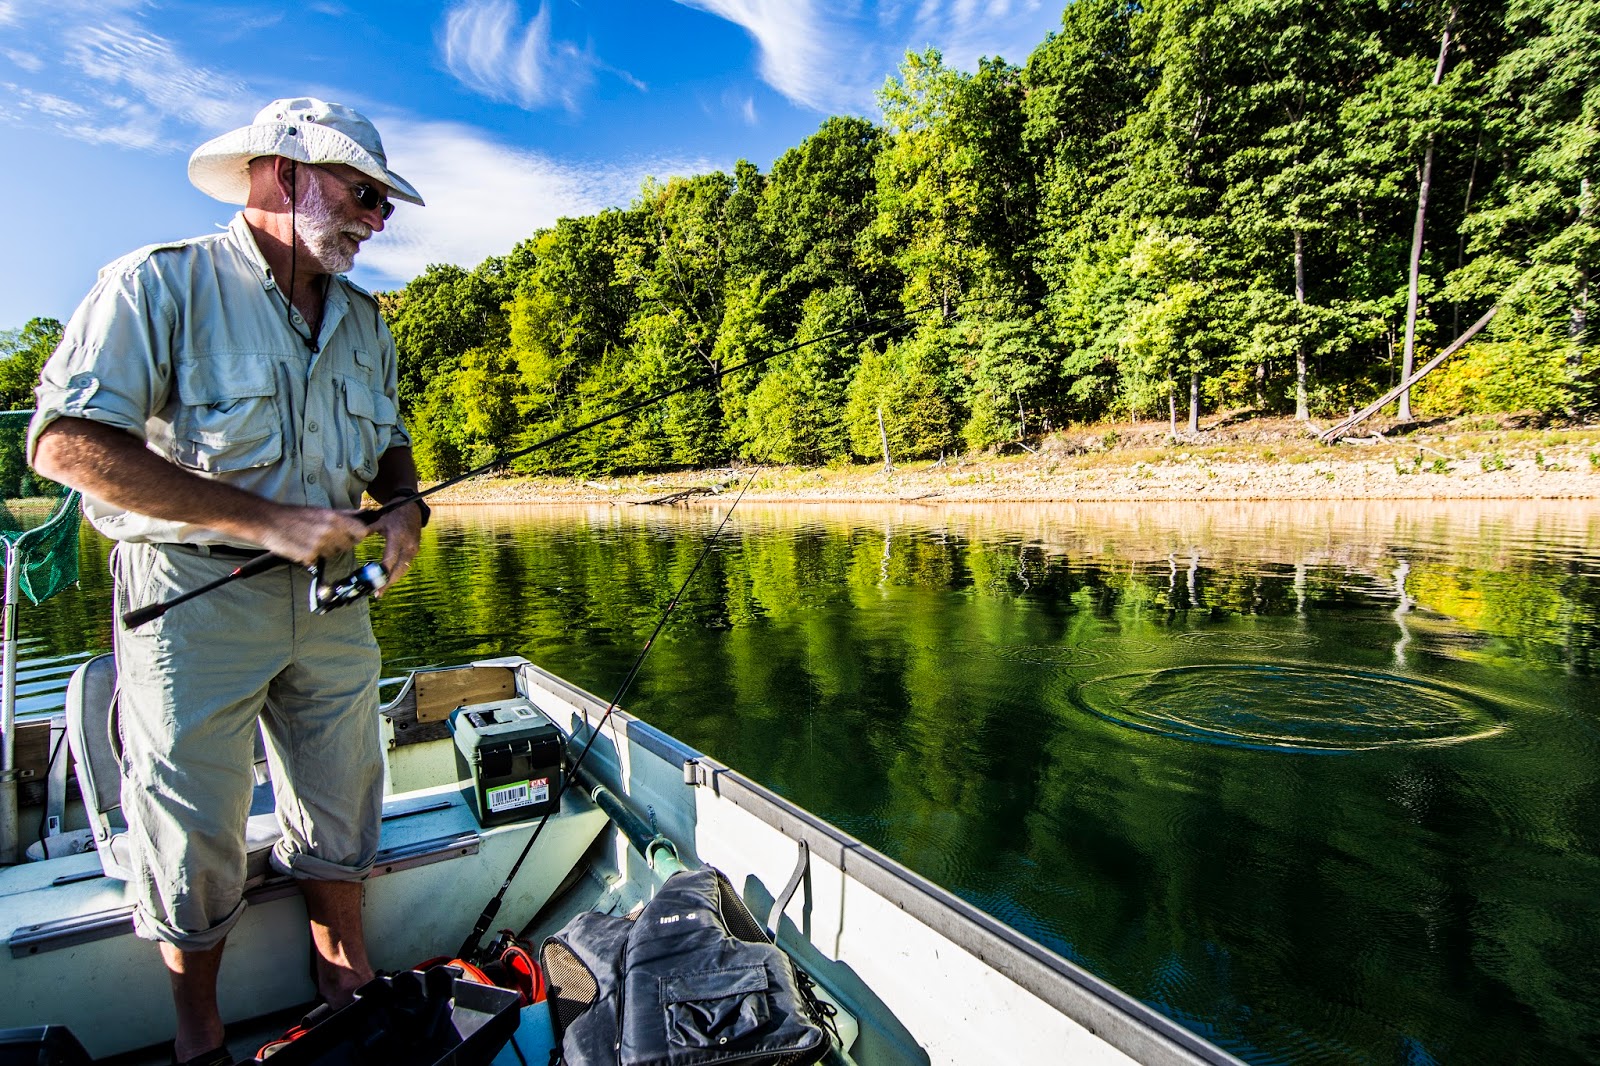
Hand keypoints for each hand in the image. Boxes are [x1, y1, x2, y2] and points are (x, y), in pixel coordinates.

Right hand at [256, 505, 370, 566]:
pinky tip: (302, 547)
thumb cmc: (295, 515)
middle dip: (340, 543)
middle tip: (323, 536)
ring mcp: (319, 545)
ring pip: (333, 554)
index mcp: (334, 518)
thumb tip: (362, 514)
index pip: (361, 532)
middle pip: (348, 545)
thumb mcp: (320, 510)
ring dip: (325, 550)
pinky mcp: (309, 556)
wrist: (269, 522)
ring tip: (310, 540)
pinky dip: (311, 556)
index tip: (352, 535)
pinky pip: (317, 560)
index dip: (357, 534)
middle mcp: (329, 532)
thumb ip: (343, 514)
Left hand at [366, 501, 421, 595]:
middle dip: (388, 583)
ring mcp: (414, 549)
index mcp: (397, 538)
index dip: (382, 574)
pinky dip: (398, 573)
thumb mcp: (378, 520)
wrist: (412, 508)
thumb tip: (350, 539)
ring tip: (382, 589)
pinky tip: (389, 579)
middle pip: (399, 570)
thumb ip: (365, 531)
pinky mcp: (415, 551)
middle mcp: (408, 546)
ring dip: (393, 580)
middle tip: (378, 594)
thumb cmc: (392, 514)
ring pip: (404, 569)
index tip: (374, 584)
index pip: (390, 561)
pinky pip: (406, 565)